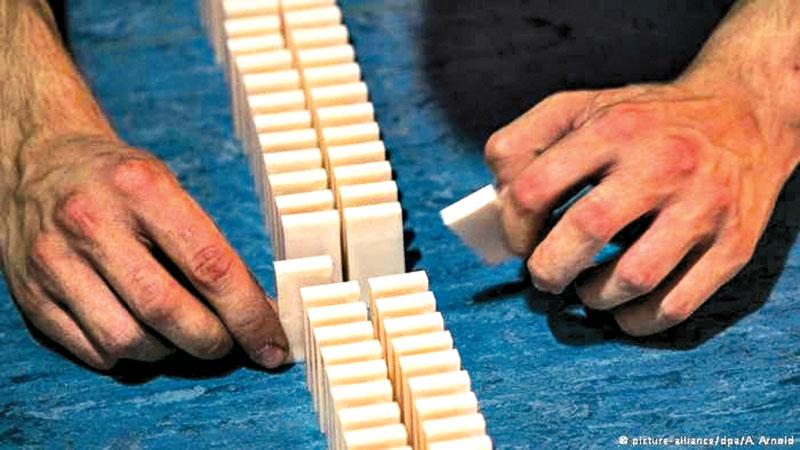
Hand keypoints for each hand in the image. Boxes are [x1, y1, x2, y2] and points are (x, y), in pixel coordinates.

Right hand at [0, 135, 287, 369]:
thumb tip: (260, 313)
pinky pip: (92, 351)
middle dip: (212, 341)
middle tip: (228, 344)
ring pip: (127, 340)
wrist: (38, 161)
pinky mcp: (30, 294)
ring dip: (168, 352)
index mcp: (142, 188)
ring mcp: (54, 260)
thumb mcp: (168, 188)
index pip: (210, 266)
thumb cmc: (120, 181)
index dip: (249, 315)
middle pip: (166, 310)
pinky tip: (141, 334)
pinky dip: (128, 356)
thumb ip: (209, 248)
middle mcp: (92, 222)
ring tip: (180, 334)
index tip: (272, 346)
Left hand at [486, 76, 797, 334]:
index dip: (512, 228)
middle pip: (582, 234)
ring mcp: (702, 206)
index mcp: (613, 128)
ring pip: (631, 278)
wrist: (748, 114)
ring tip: (586, 289)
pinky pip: (675, 305)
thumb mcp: (582, 107)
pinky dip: (637, 321)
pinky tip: (623, 310)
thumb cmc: (647, 121)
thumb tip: (496, 202)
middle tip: (545, 275)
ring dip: (592, 297)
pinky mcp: (733, 244)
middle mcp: (662, 164)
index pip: (533, 189)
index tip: (519, 242)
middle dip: (547, 270)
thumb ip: (525, 143)